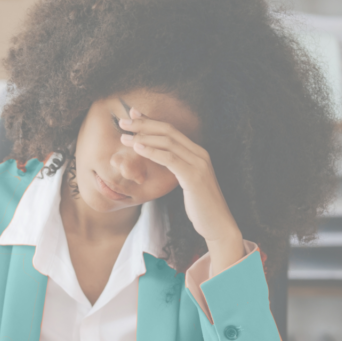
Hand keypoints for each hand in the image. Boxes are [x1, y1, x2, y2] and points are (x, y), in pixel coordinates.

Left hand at [120, 108, 245, 271]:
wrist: (218, 225)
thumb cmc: (200, 207)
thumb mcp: (187, 182)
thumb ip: (177, 168)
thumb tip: (160, 160)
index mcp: (198, 153)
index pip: (172, 130)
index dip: (151, 121)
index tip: (133, 115)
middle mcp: (200, 154)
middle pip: (169, 131)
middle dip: (144, 124)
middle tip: (123, 122)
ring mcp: (199, 164)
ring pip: (168, 142)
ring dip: (143, 137)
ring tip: (124, 137)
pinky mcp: (194, 176)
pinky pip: (170, 159)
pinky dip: (152, 151)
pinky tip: (138, 148)